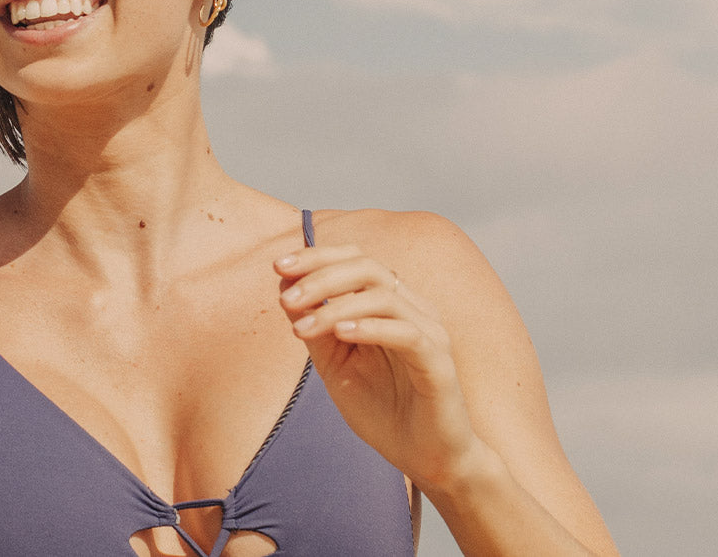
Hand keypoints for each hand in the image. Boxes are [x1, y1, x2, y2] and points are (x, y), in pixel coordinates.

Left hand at [275, 244, 482, 490]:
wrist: (424, 459)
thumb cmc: (382, 409)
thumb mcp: (335, 364)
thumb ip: (315, 327)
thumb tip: (284, 288)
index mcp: (390, 303)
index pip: (355, 260)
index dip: (316, 257)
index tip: (277, 267)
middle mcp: (413, 309)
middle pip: (368, 267)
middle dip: (321, 277)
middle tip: (286, 298)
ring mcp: (430, 333)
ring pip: (384, 296)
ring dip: (336, 306)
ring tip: (302, 327)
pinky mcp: (439, 362)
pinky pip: (406, 333)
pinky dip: (370, 328)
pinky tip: (341, 334)